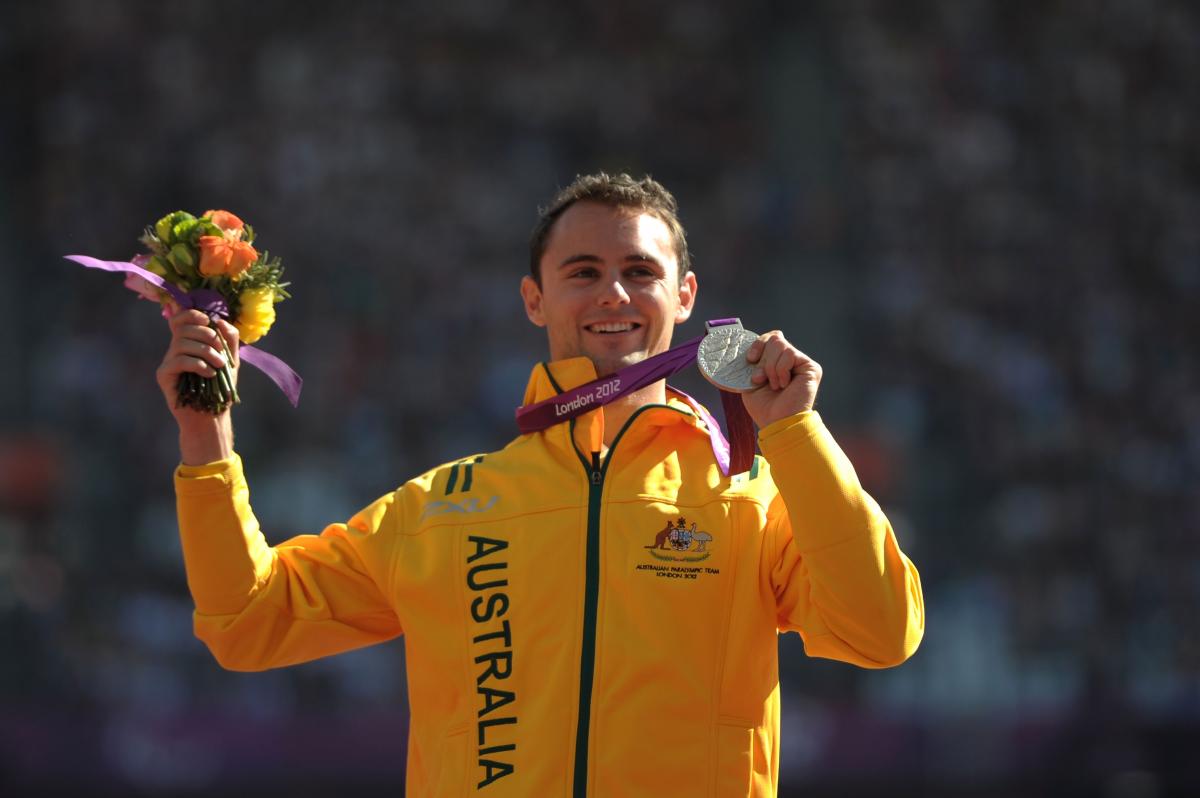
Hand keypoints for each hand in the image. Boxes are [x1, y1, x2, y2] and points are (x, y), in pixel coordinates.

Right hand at [157, 307, 239, 462]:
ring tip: (219, 365)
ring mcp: (168, 362)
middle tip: (220, 351)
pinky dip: (198, 364)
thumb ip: (229, 339)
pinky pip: (178, 361)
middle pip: (182, 328)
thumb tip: (220, 321)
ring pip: (181, 343)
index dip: (192, 314)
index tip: (209, 321)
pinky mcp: (164, 375)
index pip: (181, 319)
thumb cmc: (220, 388)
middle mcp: (175, 350)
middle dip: (206, 335)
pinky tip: (209, 373)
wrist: (212, 416)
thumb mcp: (230, 360)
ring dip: (205, 351)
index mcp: (189, 343)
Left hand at [740, 330, 822, 428]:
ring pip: (780, 344)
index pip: (770, 337)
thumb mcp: (749, 381)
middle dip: (763, 359)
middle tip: (761, 379)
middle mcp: (790, 360)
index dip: (758, 344)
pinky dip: (781, 370)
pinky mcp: (811, 367)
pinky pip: (790, 354)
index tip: (750, 359)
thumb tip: (746, 347)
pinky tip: (784, 385)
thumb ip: (752, 362)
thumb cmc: (763, 407)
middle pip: (774, 338)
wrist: (777, 422)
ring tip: (775, 385)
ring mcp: (801, 362)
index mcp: (777, 361)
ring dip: (771, 368)